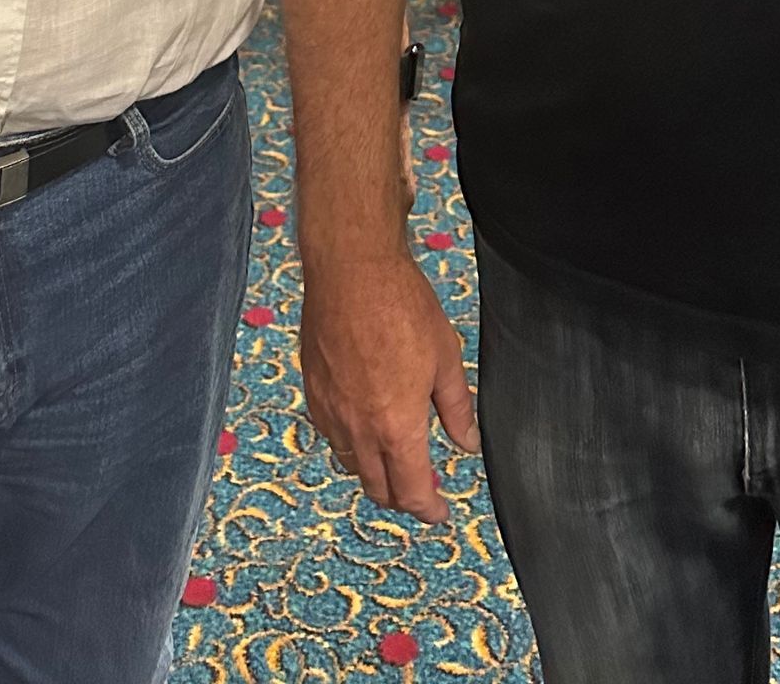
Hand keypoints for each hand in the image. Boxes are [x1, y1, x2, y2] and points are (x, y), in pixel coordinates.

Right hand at [300, 250, 479, 521]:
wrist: (351, 268)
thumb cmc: (401, 304)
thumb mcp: (445, 357)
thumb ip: (457, 408)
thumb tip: (466, 443)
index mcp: (397, 426)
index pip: (412, 491)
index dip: (428, 509)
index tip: (439, 511)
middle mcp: (359, 427)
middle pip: (378, 488)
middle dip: (402, 497)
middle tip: (420, 487)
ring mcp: (330, 410)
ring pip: (351, 464)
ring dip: (374, 472)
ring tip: (394, 457)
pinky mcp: (313, 390)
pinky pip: (331, 434)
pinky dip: (350, 443)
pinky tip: (364, 424)